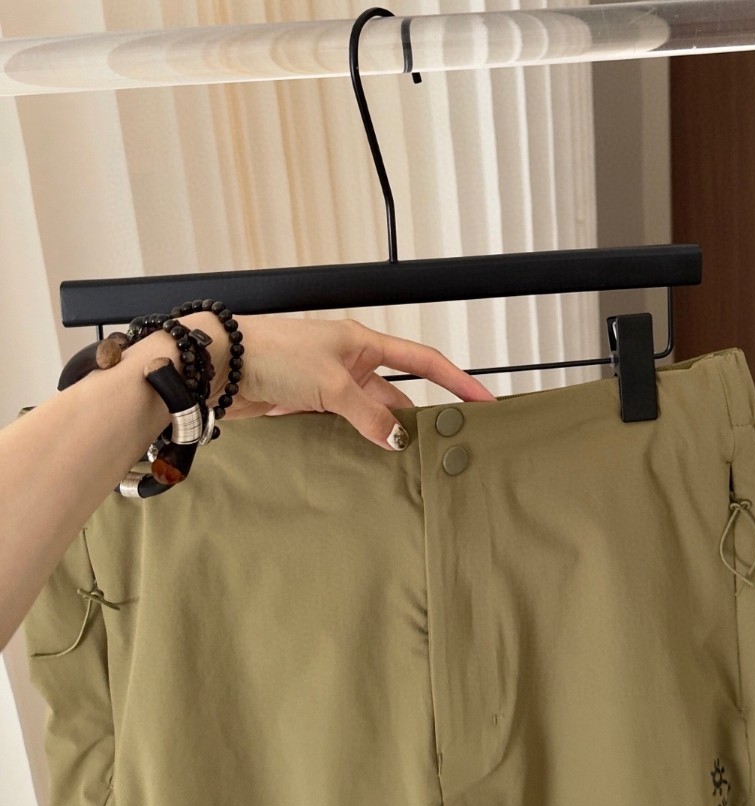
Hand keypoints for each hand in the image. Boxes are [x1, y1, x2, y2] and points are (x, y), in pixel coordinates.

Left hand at [191, 313, 496, 449]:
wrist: (222, 366)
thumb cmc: (274, 353)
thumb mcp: (331, 384)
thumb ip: (367, 414)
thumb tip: (396, 438)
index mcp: (364, 343)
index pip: (423, 362)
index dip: (456, 380)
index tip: (482, 400)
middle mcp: (350, 362)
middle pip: (397, 394)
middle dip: (418, 417)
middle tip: (444, 443)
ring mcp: (329, 386)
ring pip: (369, 415)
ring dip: (382, 434)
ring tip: (407, 462)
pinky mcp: (307, 406)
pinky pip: (343, 427)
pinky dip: (355, 443)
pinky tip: (365, 462)